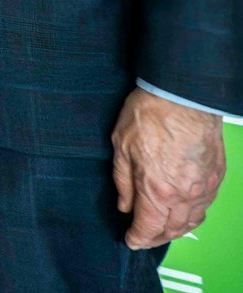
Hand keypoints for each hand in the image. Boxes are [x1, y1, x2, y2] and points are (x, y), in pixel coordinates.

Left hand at [113, 87, 227, 248]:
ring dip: (176, 229)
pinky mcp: (216, 176)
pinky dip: (193, 214)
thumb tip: (124, 205)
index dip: (138, 238)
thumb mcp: (121, 147)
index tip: (130, 240)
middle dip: (156, 238)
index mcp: (157, 190)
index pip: (148, 227)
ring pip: (193, 220)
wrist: (184, 96)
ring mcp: (204, 186)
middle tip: (144, 237)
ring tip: (162, 229)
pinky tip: (183, 211)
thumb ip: (123, 181)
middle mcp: (184, 194)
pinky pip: (206, 205)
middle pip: (172, 229)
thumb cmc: (150, 115)